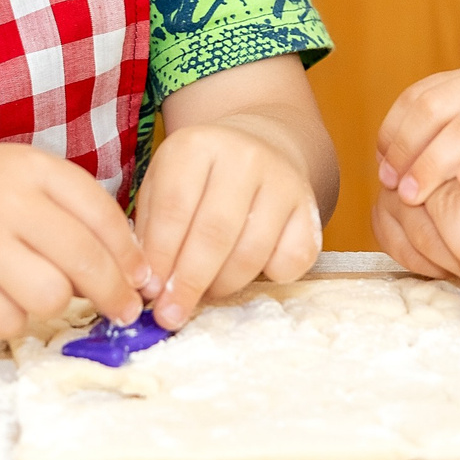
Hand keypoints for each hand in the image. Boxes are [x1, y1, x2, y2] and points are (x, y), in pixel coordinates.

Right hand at [0, 143, 155, 341]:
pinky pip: (7, 321)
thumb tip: (128, 269)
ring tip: (42, 293)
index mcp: (32, 168)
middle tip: (122, 310)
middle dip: (113, 293)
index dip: (130, 255)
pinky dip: (13, 320)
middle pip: (84, 260)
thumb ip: (72, 209)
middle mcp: (7, 201)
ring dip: (55, 304)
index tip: (140, 279)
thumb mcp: (23, 176)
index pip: (101, 215)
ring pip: (50, 296)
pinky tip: (4, 301)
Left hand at [135, 123, 321, 327]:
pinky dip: (269, 277)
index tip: (149, 292)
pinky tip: (248, 271)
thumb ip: (150, 229)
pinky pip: (293, 260)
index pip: (173, 209)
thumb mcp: (162, 184)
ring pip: (252, 252)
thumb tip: (149, 286)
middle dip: (189, 282)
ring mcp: (282, 180)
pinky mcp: (309, 205)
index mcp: (196, 146)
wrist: (259, 146)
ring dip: (223, 285)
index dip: (159, 258)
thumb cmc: (199, 178)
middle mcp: (243, 156)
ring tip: (206, 292)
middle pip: (214, 233)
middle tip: (172, 314)